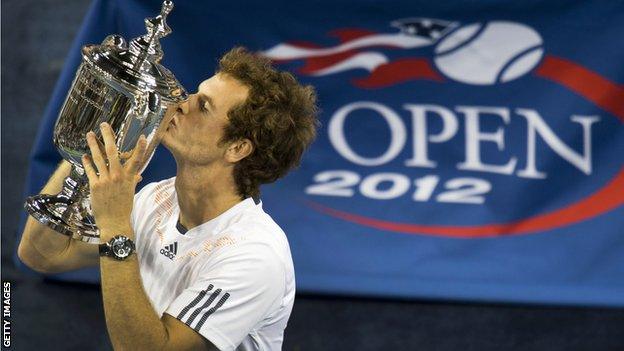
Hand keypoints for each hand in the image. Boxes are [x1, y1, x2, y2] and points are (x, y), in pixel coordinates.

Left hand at [82, 122, 146, 239]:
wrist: (114, 223)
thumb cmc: (124, 208)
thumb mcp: (130, 193)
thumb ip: (132, 181)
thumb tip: (137, 176)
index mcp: (129, 178)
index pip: (138, 160)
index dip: (141, 148)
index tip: (143, 137)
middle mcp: (118, 176)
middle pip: (113, 152)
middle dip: (108, 137)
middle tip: (104, 125)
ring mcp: (106, 180)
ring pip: (98, 158)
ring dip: (93, 145)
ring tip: (89, 135)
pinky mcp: (95, 186)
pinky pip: (90, 170)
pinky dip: (86, 162)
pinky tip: (84, 156)